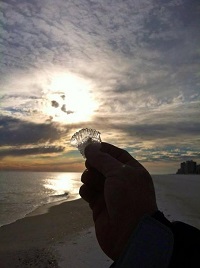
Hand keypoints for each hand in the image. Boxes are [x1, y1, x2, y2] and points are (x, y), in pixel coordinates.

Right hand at [79, 142, 157, 259]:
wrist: (130, 234)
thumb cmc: (128, 198)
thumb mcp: (118, 173)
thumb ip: (102, 159)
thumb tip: (90, 147)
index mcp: (132, 171)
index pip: (117, 155)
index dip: (104, 149)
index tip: (91, 147)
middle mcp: (121, 181)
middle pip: (102, 166)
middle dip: (95, 164)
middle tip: (90, 166)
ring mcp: (110, 194)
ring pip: (93, 178)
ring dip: (89, 178)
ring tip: (91, 182)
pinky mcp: (99, 206)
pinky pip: (88, 192)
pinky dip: (86, 191)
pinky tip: (89, 194)